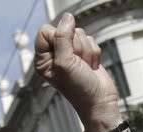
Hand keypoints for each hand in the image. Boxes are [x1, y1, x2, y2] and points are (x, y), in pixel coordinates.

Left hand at [34, 13, 121, 131]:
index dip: (58, 38)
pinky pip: (90, 40)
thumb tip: (67, 17)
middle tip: (78, 65)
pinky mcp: (85, 53)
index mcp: (43, 59)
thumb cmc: (79, 89)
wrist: (100, 102)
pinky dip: (94, 54)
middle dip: (75, 47)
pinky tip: (91, 67)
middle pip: (64, 30)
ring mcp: (71, 54)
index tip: (66, 54)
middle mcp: (55, 55)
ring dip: (85, 51)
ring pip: (79, 34)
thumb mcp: (65, 63)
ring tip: (84, 67)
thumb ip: (62, 37)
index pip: (45, 31)